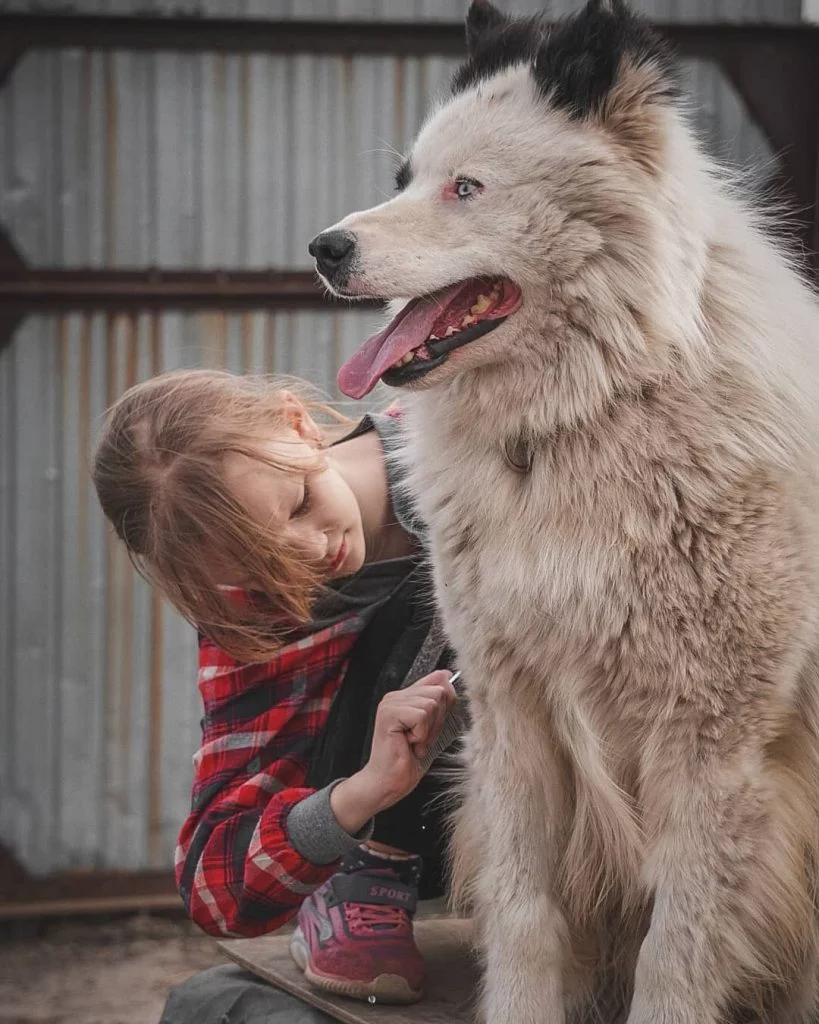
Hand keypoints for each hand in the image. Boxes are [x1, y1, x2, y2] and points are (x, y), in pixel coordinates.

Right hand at [330, 670, 457, 833]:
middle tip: (421, 738)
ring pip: (431, 704)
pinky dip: (421, 735)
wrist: (388, 782)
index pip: (437, 679)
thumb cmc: (409, 758)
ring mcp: (390, 703)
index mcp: (405, 695)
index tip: (434, 724)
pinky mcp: (389, 714)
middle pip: (439, 692)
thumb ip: (438, 702)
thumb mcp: (432, 726)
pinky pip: (421, 716)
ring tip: (414, 742)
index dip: (446, 701)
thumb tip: (448, 676)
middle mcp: (395, 695)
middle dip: (438, 720)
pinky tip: (409, 744)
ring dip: (429, 730)